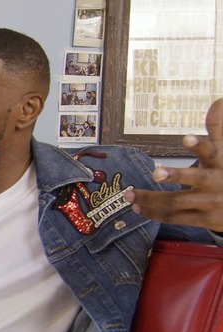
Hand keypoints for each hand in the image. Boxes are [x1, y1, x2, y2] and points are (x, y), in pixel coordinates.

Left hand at [124, 97, 222, 229]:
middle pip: (195, 179)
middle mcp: (216, 183)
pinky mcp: (203, 220)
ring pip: (177, 202)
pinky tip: (138, 207)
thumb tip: (218, 101)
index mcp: (220, 164)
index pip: (212, 152)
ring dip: (151, 199)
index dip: (199, 145)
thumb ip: (218, 129)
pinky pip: (175, 217)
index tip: (185, 138)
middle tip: (156, 172)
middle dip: (176, 175)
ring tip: (129, 194)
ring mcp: (211, 204)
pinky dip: (154, 213)